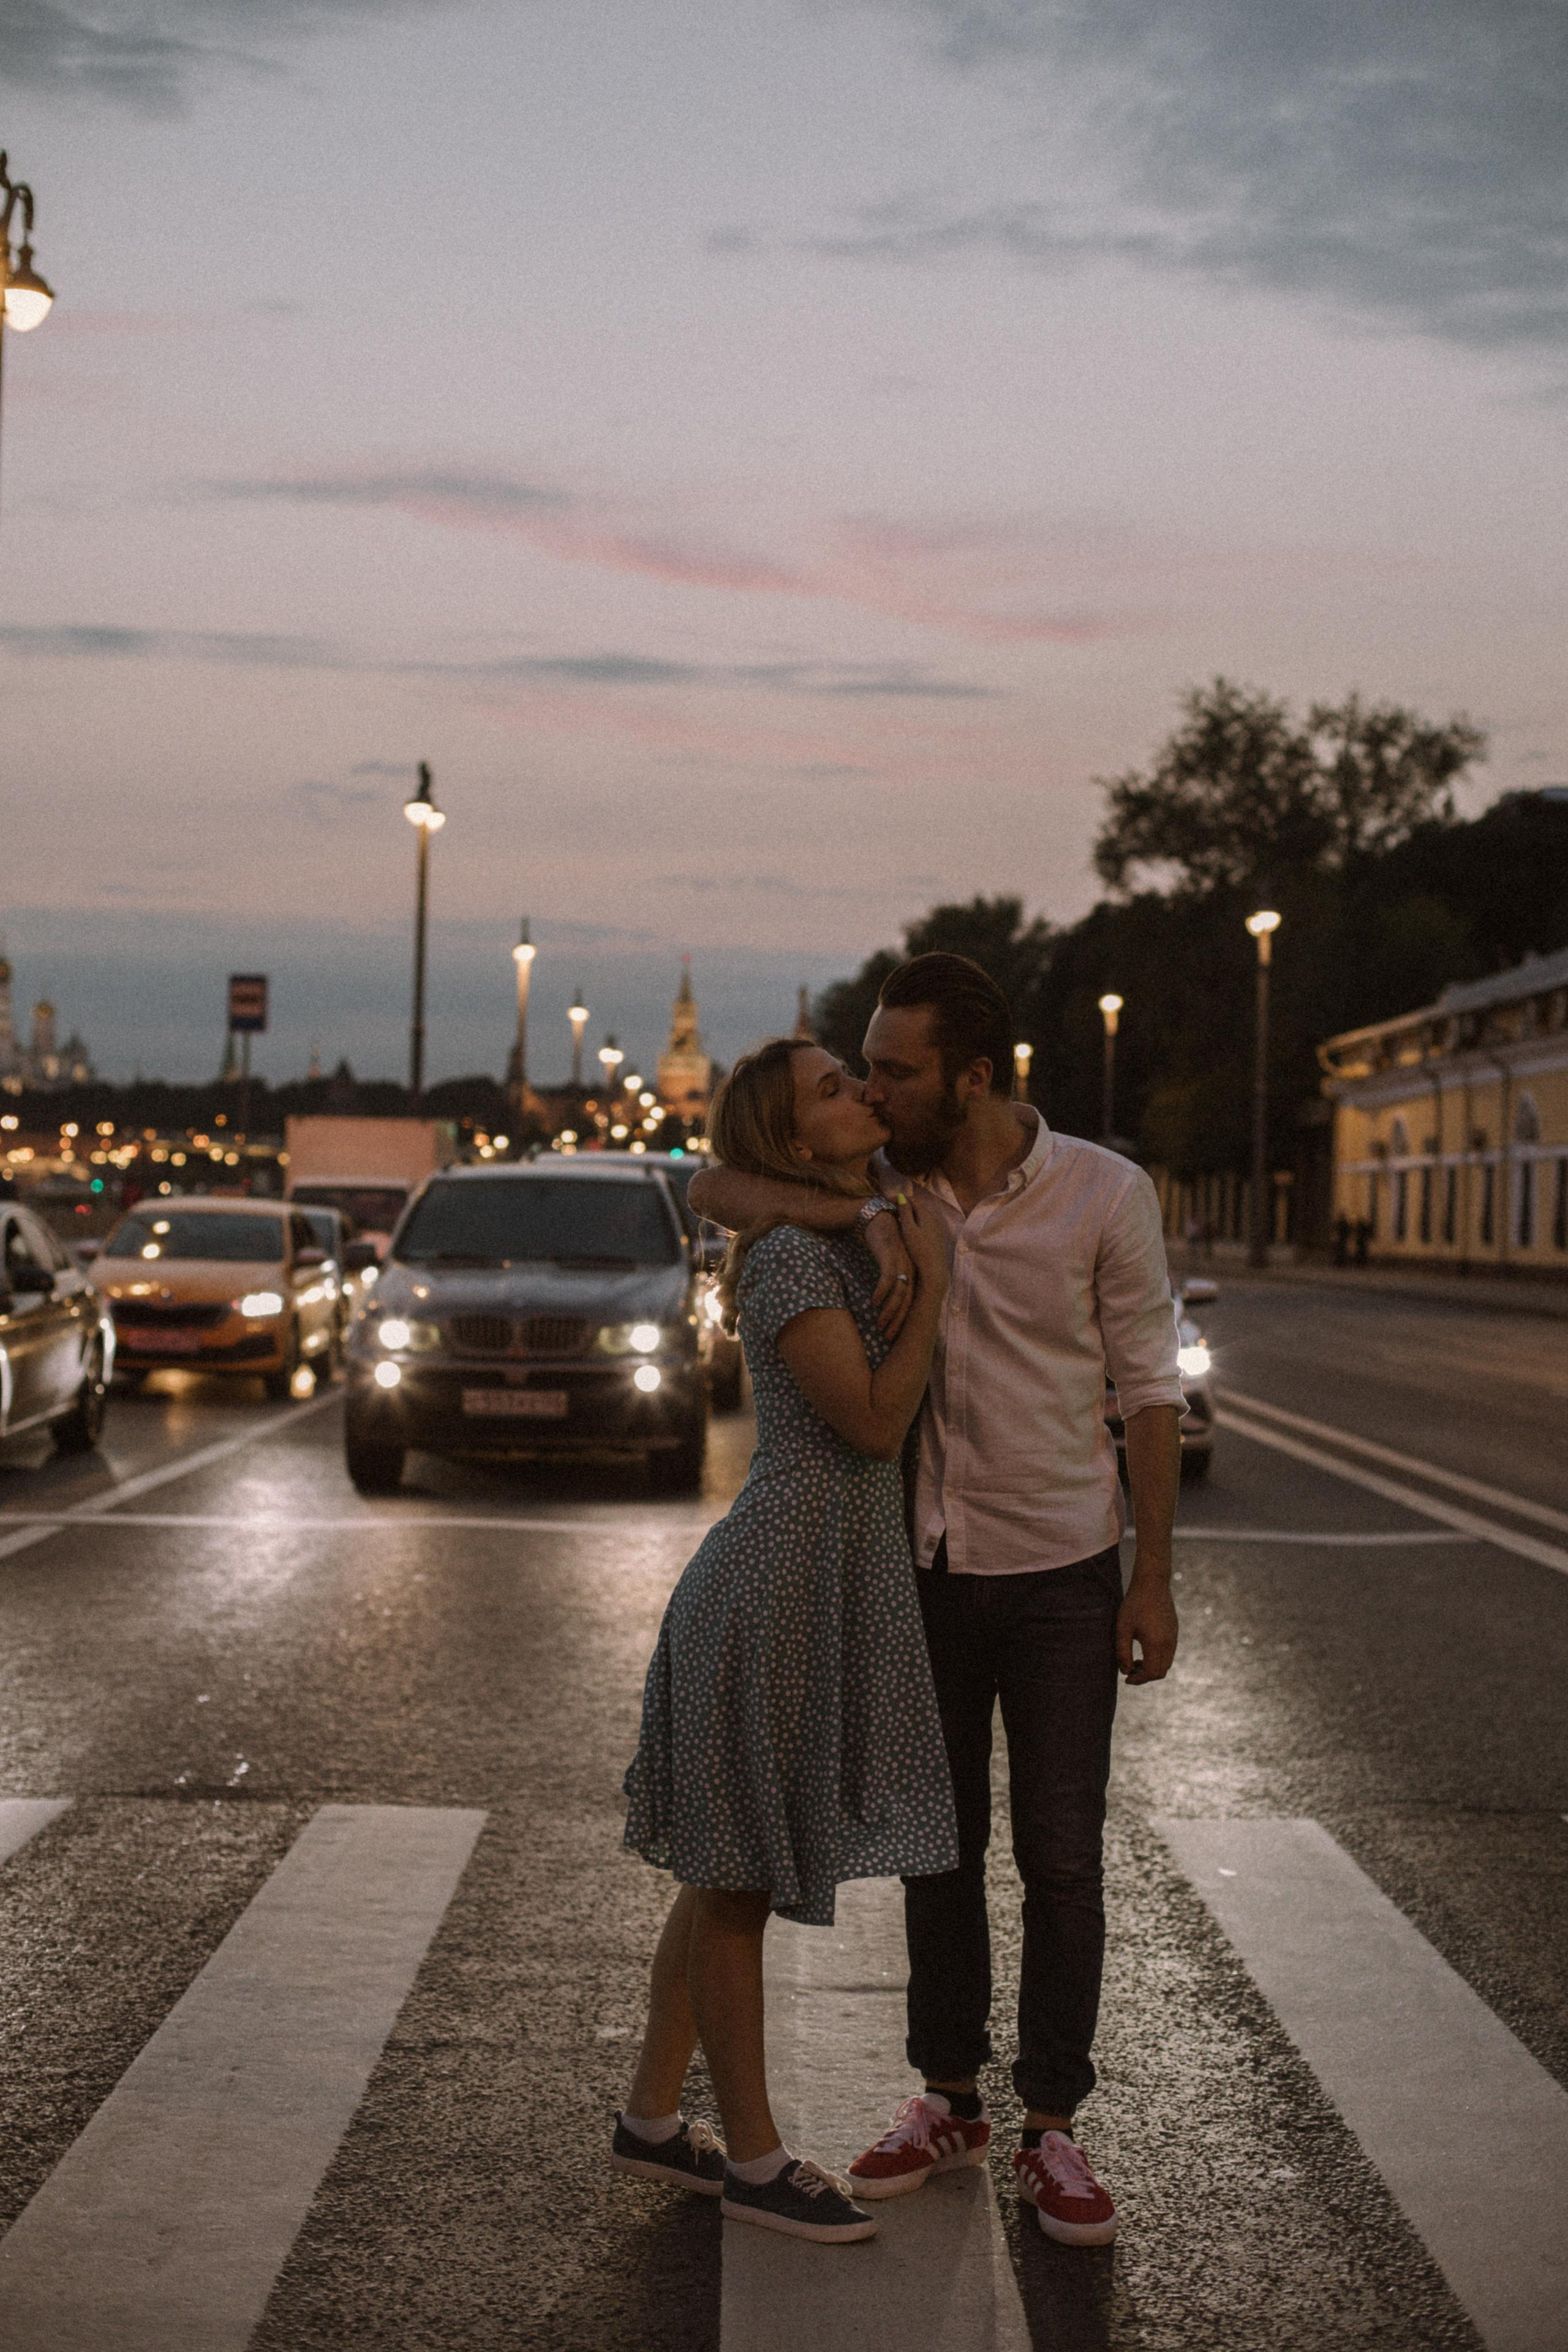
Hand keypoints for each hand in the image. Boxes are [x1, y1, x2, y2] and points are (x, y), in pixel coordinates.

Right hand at [865, 1210, 916, 1336]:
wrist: (879, 1217)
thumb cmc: (885, 1242)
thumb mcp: (893, 1262)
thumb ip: (894, 1280)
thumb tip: (890, 1301)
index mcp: (914, 1273)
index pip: (912, 1302)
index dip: (904, 1320)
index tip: (895, 1335)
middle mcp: (912, 1269)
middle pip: (908, 1302)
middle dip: (898, 1322)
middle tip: (888, 1338)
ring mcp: (902, 1262)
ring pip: (898, 1293)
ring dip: (889, 1311)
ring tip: (879, 1324)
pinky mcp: (891, 1255)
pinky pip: (887, 1279)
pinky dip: (881, 1292)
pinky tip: (873, 1302)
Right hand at [896, 1190, 949, 1302]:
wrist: (934, 1269)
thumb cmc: (919, 1249)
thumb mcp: (909, 1230)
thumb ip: (905, 1212)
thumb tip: (902, 1197)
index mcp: (927, 1215)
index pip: (912, 1200)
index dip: (899, 1197)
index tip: (886, 1198)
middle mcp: (934, 1218)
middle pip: (918, 1207)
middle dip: (904, 1204)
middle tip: (890, 1206)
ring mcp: (937, 1228)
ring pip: (921, 1215)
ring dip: (910, 1213)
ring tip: (897, 1216)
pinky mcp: (937, 1237)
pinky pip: (924, 1223)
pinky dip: (915, 1222)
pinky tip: (908, 1229)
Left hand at [1116, 1570, 1177, 1684]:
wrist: (1152, 1583)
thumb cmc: (1134, 1604)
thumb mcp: (1123, 1628)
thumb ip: (1123, 1652)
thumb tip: (1125, 1671)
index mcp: (1157, 1644)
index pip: (1152, 1673)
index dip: (1139, 1680)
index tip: (1126, 1679)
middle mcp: (1169, 1643)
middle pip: (1161, 1671)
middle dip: (1145, 1676)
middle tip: (1130, 1670)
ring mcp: (1174, 1637)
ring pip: (1167, 1663)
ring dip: (1152, 1667)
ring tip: (1136, 1660)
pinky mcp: (1174, 1631)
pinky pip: (1169, 1652)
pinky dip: (1158, 1658)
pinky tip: (1144, 1648)